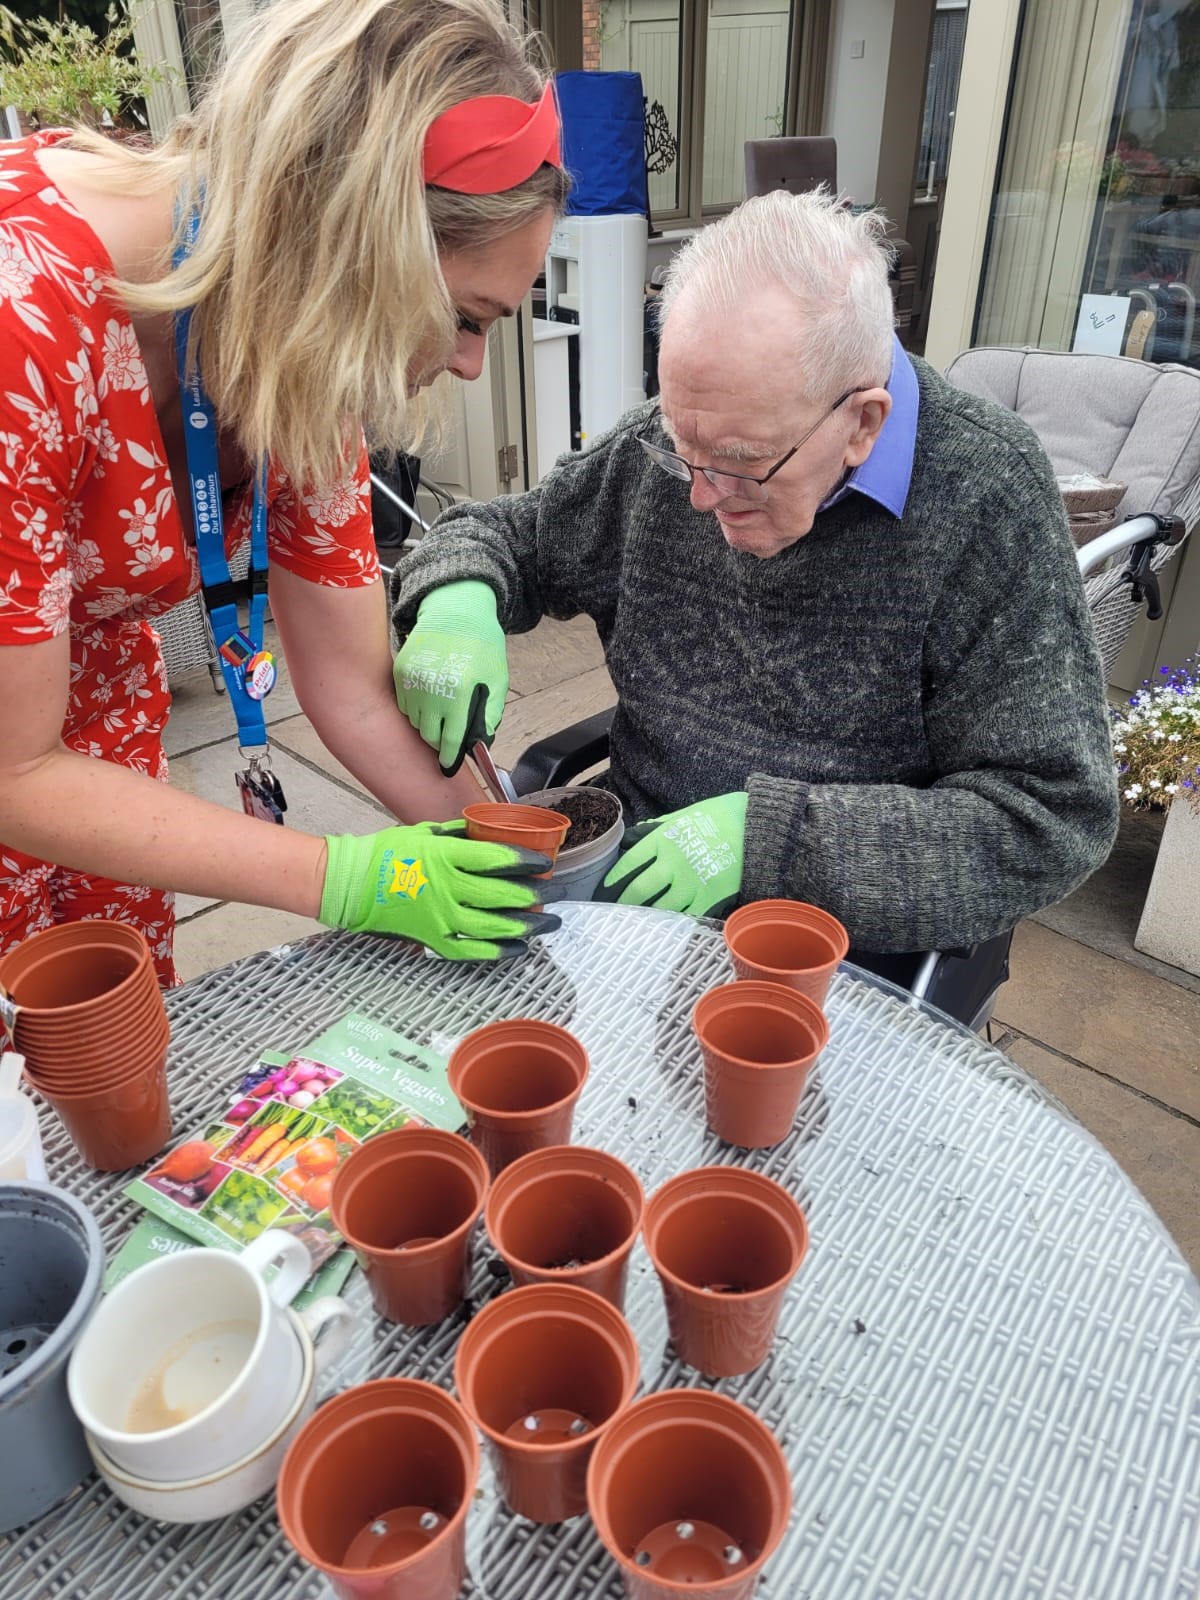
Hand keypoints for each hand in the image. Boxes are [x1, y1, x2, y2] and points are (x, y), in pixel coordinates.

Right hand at [319, 822, 558, 959]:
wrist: (350, 883)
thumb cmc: (387, 853)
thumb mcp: (424, 831)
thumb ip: (459, 835)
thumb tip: (490, 833)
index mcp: (445, 855)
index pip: (497, 859)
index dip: (527, 862)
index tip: (545, 863)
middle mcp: (446, 887)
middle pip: (503, 894)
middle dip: (537, 895)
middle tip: (558, 893)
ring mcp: (440, 917)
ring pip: (494, 926)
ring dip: (528, 926)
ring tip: (549, 923)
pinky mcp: (432, 939)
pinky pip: (472, 951)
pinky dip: (499, 952)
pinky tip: (520, 949)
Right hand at [392, 581, 507, 776]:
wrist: (456, 611)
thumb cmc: (481, 645)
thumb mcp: (497, 679)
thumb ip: (491, 714)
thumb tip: (479, 741)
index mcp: (461, 692)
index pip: (452, 739)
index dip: (450, 758)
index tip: (448, 767)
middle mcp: (433, 689)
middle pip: (430, 735)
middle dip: (440, 741)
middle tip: (449, 737)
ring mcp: (413, 680)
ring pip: (415, 721)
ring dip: (427, 724)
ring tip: (441, 712)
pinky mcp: (401, 672)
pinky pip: (404, 704)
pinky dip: (416, 707)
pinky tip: (430, 696)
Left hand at [599, 792, 747, 917]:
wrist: (756, 827)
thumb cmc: (721, 816)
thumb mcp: (686, 814)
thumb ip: (661, 826)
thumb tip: (640, 831)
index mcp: (663, 839)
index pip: (631, 861)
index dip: (616, 876)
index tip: (607, 886)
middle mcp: (672, 863)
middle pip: (640, 889)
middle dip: (625, 902)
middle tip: (616, 911)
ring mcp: (690, 882)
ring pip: (660, 906)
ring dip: (647, 915)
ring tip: (637, 922)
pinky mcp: (709, 896)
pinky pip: (686, 914)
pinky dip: (675, 920)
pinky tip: (667, 925)